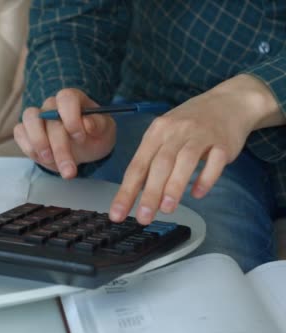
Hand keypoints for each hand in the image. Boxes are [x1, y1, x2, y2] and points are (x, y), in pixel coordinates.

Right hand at [14, 88, 115, 177]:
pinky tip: (44, 160)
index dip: (71, 117)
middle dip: (59, 146)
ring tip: (51, 161)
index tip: (80, 137)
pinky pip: (19, 133)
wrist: (86, 148)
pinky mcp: (25, 131)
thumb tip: (87, 124)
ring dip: (39, 143)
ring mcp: (37, 117)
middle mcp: (52, 105)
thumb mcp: (105, 131)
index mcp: (73, 99)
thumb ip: (99, 124)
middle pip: (49, 116)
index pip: (66, 98)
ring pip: (29, 119)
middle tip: (69, 169)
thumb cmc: (95, 136)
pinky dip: (28, 147)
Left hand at [109, 74, 282, 224]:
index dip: (126, 191)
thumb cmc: (190, 123)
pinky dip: (206, 179)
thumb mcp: (165, 134)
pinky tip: (197, 194)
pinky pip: (215, 162)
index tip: (117, 214)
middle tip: (143, 217)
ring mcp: (200, 135)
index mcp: (156, 132)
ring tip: (166, 209)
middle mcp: (176, 132)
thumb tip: (137, 194)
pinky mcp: (223, 142)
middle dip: (149, 193)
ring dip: (174, 187)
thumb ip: (152, 161)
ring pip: (185, 162)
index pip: (137, 166)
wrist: (228, 101)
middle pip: (159, 164)